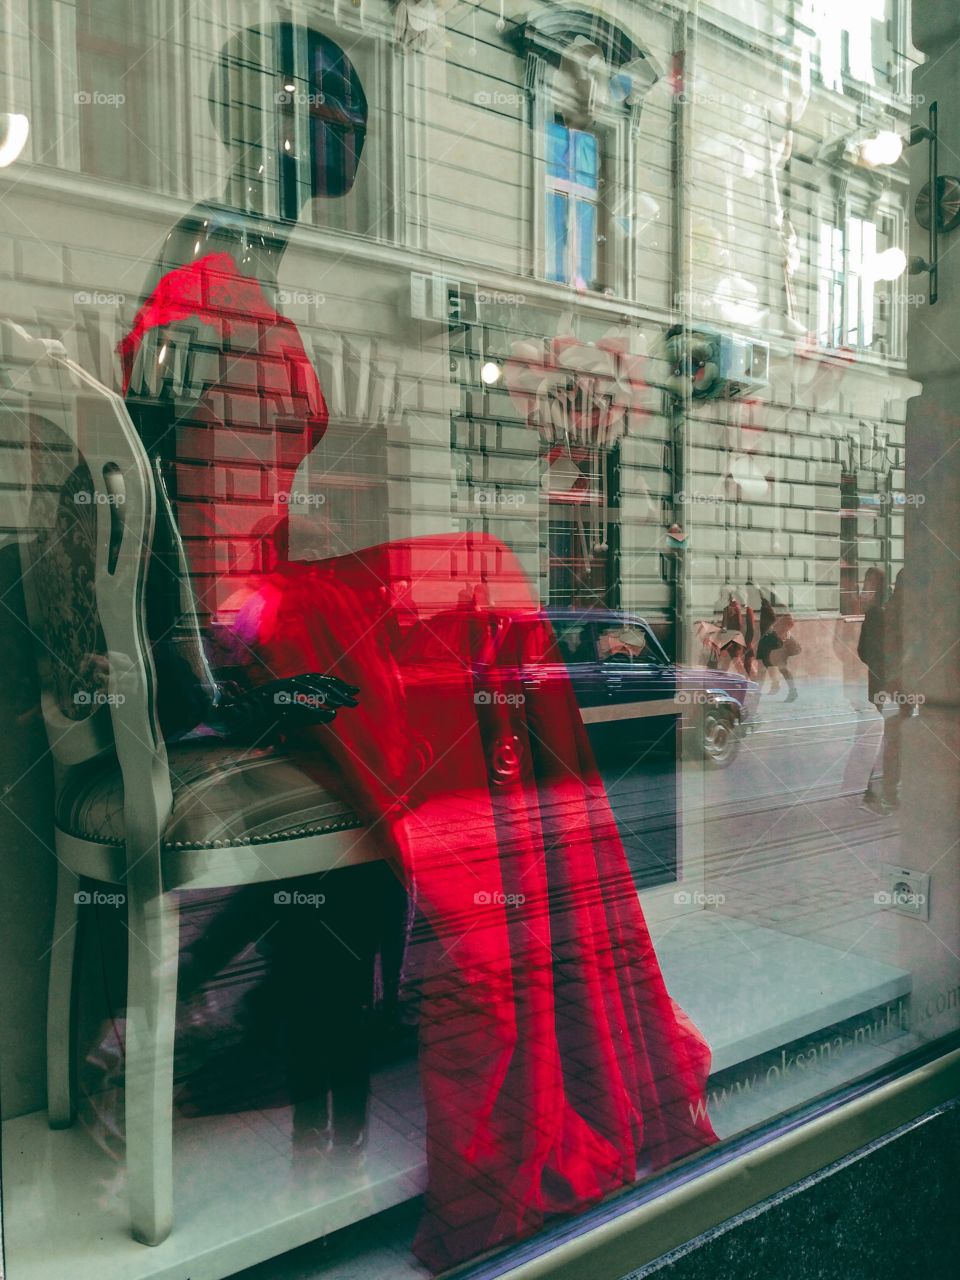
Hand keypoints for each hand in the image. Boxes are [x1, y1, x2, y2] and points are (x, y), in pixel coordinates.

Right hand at [215, 674, 358, 742]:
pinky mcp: (273, 701)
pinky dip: (313, 707)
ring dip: (329, 695)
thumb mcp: (291, 717)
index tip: (353, 691)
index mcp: (290, 685)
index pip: (317, 681)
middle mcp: (286, 684)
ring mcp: (279, 690)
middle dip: (338, 688)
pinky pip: (296, 703)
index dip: (336, 684)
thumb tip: (334, 714)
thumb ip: (311, 715)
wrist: (233, 718)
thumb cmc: (261, 719)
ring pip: (309, 688)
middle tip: (356, 696)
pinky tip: (328, 712)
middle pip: (317, 681)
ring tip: (346, 703)